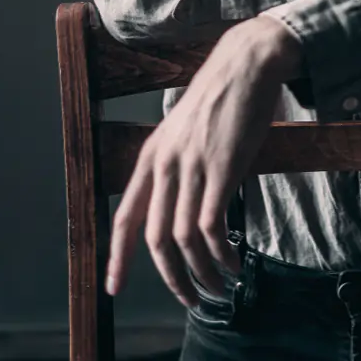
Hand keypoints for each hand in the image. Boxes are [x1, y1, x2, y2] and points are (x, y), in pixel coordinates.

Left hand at [105, 13, 302, 306]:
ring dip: (201, 273)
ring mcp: (192, 165)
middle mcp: (165, 163)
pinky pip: (213, 227)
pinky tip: (235, 262)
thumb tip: (180, 203)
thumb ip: (177, 163)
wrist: (247, 62)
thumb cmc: (222, 95)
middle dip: (172, 278)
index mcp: (152, 154)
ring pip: (184, 239)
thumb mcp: (185, 129)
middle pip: (154, 238)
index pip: (125, 215)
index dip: (116, 256)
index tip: (113, 288)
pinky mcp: (222, 168)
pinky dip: (222, 254)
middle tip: (191, 298)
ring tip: (219, 286)